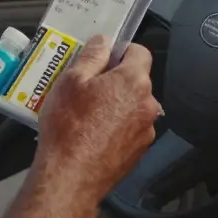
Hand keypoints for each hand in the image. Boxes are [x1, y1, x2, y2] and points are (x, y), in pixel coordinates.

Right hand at [34, 35, 161, 202]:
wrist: (71, 176)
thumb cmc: (69, 125)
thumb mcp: (71, 81)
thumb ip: (92, 56)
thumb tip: (104, 41)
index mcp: (134, 81)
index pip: (139, 52)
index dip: (121, 51)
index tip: (102, 60)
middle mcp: (148, 104)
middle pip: (136, 81)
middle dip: (115, 80)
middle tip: (87, 89)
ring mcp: (146, 130)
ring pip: (133, 106)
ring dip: (116, 105)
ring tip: (87, 116)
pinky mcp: (139, 152)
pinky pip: (130, 129)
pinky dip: (117, 127)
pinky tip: (94, 135)